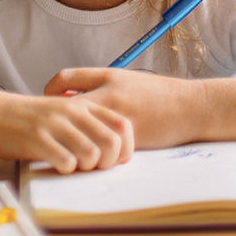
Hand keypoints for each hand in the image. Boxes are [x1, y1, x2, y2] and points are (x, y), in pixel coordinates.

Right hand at [0, 88, 133, 173]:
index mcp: (83, 105)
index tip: (113, 161)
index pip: (122, 126)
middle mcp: (72, 111)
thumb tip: (114, 153)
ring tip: (73, 166)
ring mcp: (54, 124)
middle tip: (92, 167)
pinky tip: (56, 165)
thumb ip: (86, 125)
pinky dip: (66, 170)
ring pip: (91, 154)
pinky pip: (66, 162)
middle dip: (107, 163)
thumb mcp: (63, 114)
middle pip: (111, 143)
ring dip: (86, 168)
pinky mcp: (37, 138)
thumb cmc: (30, 119)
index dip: (125, 149)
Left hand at [45, 68, 208, 149]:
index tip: (47, 97)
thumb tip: (71, 94)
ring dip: (66, 141)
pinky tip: (81, 157)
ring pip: (79, 132)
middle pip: (65, 107)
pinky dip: (87, 154)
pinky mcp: (127, 140)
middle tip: (43, 126)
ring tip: (57, 145)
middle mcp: (108, 95)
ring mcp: (116, 119)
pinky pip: (99, 150)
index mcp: (107, 77)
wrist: (192, 107)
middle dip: (50, 118)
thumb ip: (100, 85)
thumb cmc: (159, 94)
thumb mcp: (126, 81)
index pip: (65, 78)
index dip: (50, 88)